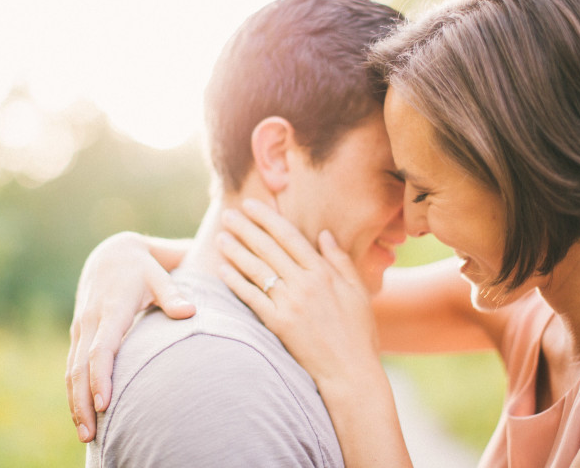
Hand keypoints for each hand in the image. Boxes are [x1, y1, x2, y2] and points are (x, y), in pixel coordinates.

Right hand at [66, 232, 194, 442]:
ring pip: (71, 371)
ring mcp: (81, 328)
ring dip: (75, 403)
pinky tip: (82, 414)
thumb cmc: (143, 267)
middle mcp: (90, 321)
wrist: (112, 253)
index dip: (101, 378)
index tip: (105, 404)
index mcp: (111, 310)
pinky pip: (72, 366)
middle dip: (82, 403)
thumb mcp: (159, 273)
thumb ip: (173, 294)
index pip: (101, 350)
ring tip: (86, 435)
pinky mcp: (79, 334)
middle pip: (79, 368)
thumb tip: (190, 312)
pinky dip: (74, 391)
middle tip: (90, 435)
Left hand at [217, 200, 410, 466]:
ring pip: (257, 270)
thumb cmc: (358, 334)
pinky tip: (223, 270)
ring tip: (221, 238)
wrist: (351, 373)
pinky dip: (236, 282)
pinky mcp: (278, 324)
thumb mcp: (357, 292)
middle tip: (228, 214)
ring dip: (236, 251)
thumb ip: (340, 261)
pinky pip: (252, 298)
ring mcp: (290, 304)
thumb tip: (324, 234)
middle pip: (269, 248)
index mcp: (324, 273)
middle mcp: (305, 284)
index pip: (289, 236)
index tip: (252, 205)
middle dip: (246, 229)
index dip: (268, 218)